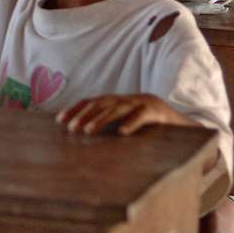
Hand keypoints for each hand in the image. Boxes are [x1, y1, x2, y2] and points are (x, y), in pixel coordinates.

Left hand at [57, 93, 188, 134]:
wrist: (174, 115)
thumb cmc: (141, 119)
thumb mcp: (120, 119)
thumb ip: (103, 123)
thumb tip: (78, 133)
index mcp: (113, 101)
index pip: (89, 102)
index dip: (74, 109)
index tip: (59, 121)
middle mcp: (123, 100)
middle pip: (99, 105)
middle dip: (83, 115)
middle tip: (72, 129)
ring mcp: (138, 103)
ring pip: (117, 110)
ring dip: (101, 120)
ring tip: (89, 131)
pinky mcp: (155, 112)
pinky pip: (141, 117)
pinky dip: (131, 123)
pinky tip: (121, 132)